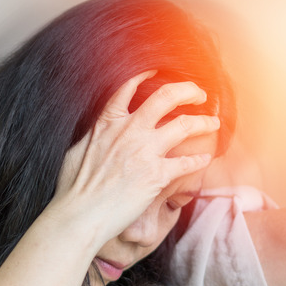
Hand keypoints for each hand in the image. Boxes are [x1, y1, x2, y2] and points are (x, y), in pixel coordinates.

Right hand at [52, 70, 219, 244]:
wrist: (80, 214)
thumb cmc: (72, 188)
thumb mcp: (78, 150)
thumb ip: (95, 136)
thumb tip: (98, 133)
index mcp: (108, 122)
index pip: (129, 86)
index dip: (147, 74)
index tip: (159, 71)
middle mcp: (129, 130)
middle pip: (167, 96)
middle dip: (188, 90)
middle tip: (200, 94)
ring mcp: (145, 151)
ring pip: (185, 125)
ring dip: (204, 122)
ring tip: (213, 123)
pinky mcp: (157, 175)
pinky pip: (187, 163)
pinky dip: (199, 160)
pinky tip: (205, 159)